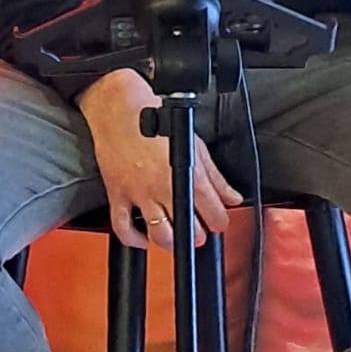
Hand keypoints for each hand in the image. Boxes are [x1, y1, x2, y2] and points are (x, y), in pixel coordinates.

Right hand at [76, 69, 243, 252]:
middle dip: (198, 234)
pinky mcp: (118, 194)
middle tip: (199, 232)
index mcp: (187, 173)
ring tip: (177, 239)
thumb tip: (232, 196)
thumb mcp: (194, 144)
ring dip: (172, 242)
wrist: (119, 108)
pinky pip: (124, 227)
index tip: (219, 222)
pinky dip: (134, 239)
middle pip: (188, 228)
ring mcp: (140, 193)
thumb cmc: (154, 119)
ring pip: (159, 233)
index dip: (220, 221)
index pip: (213, 211)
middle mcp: (164, 186)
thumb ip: (215, 175)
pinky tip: (143, 238)